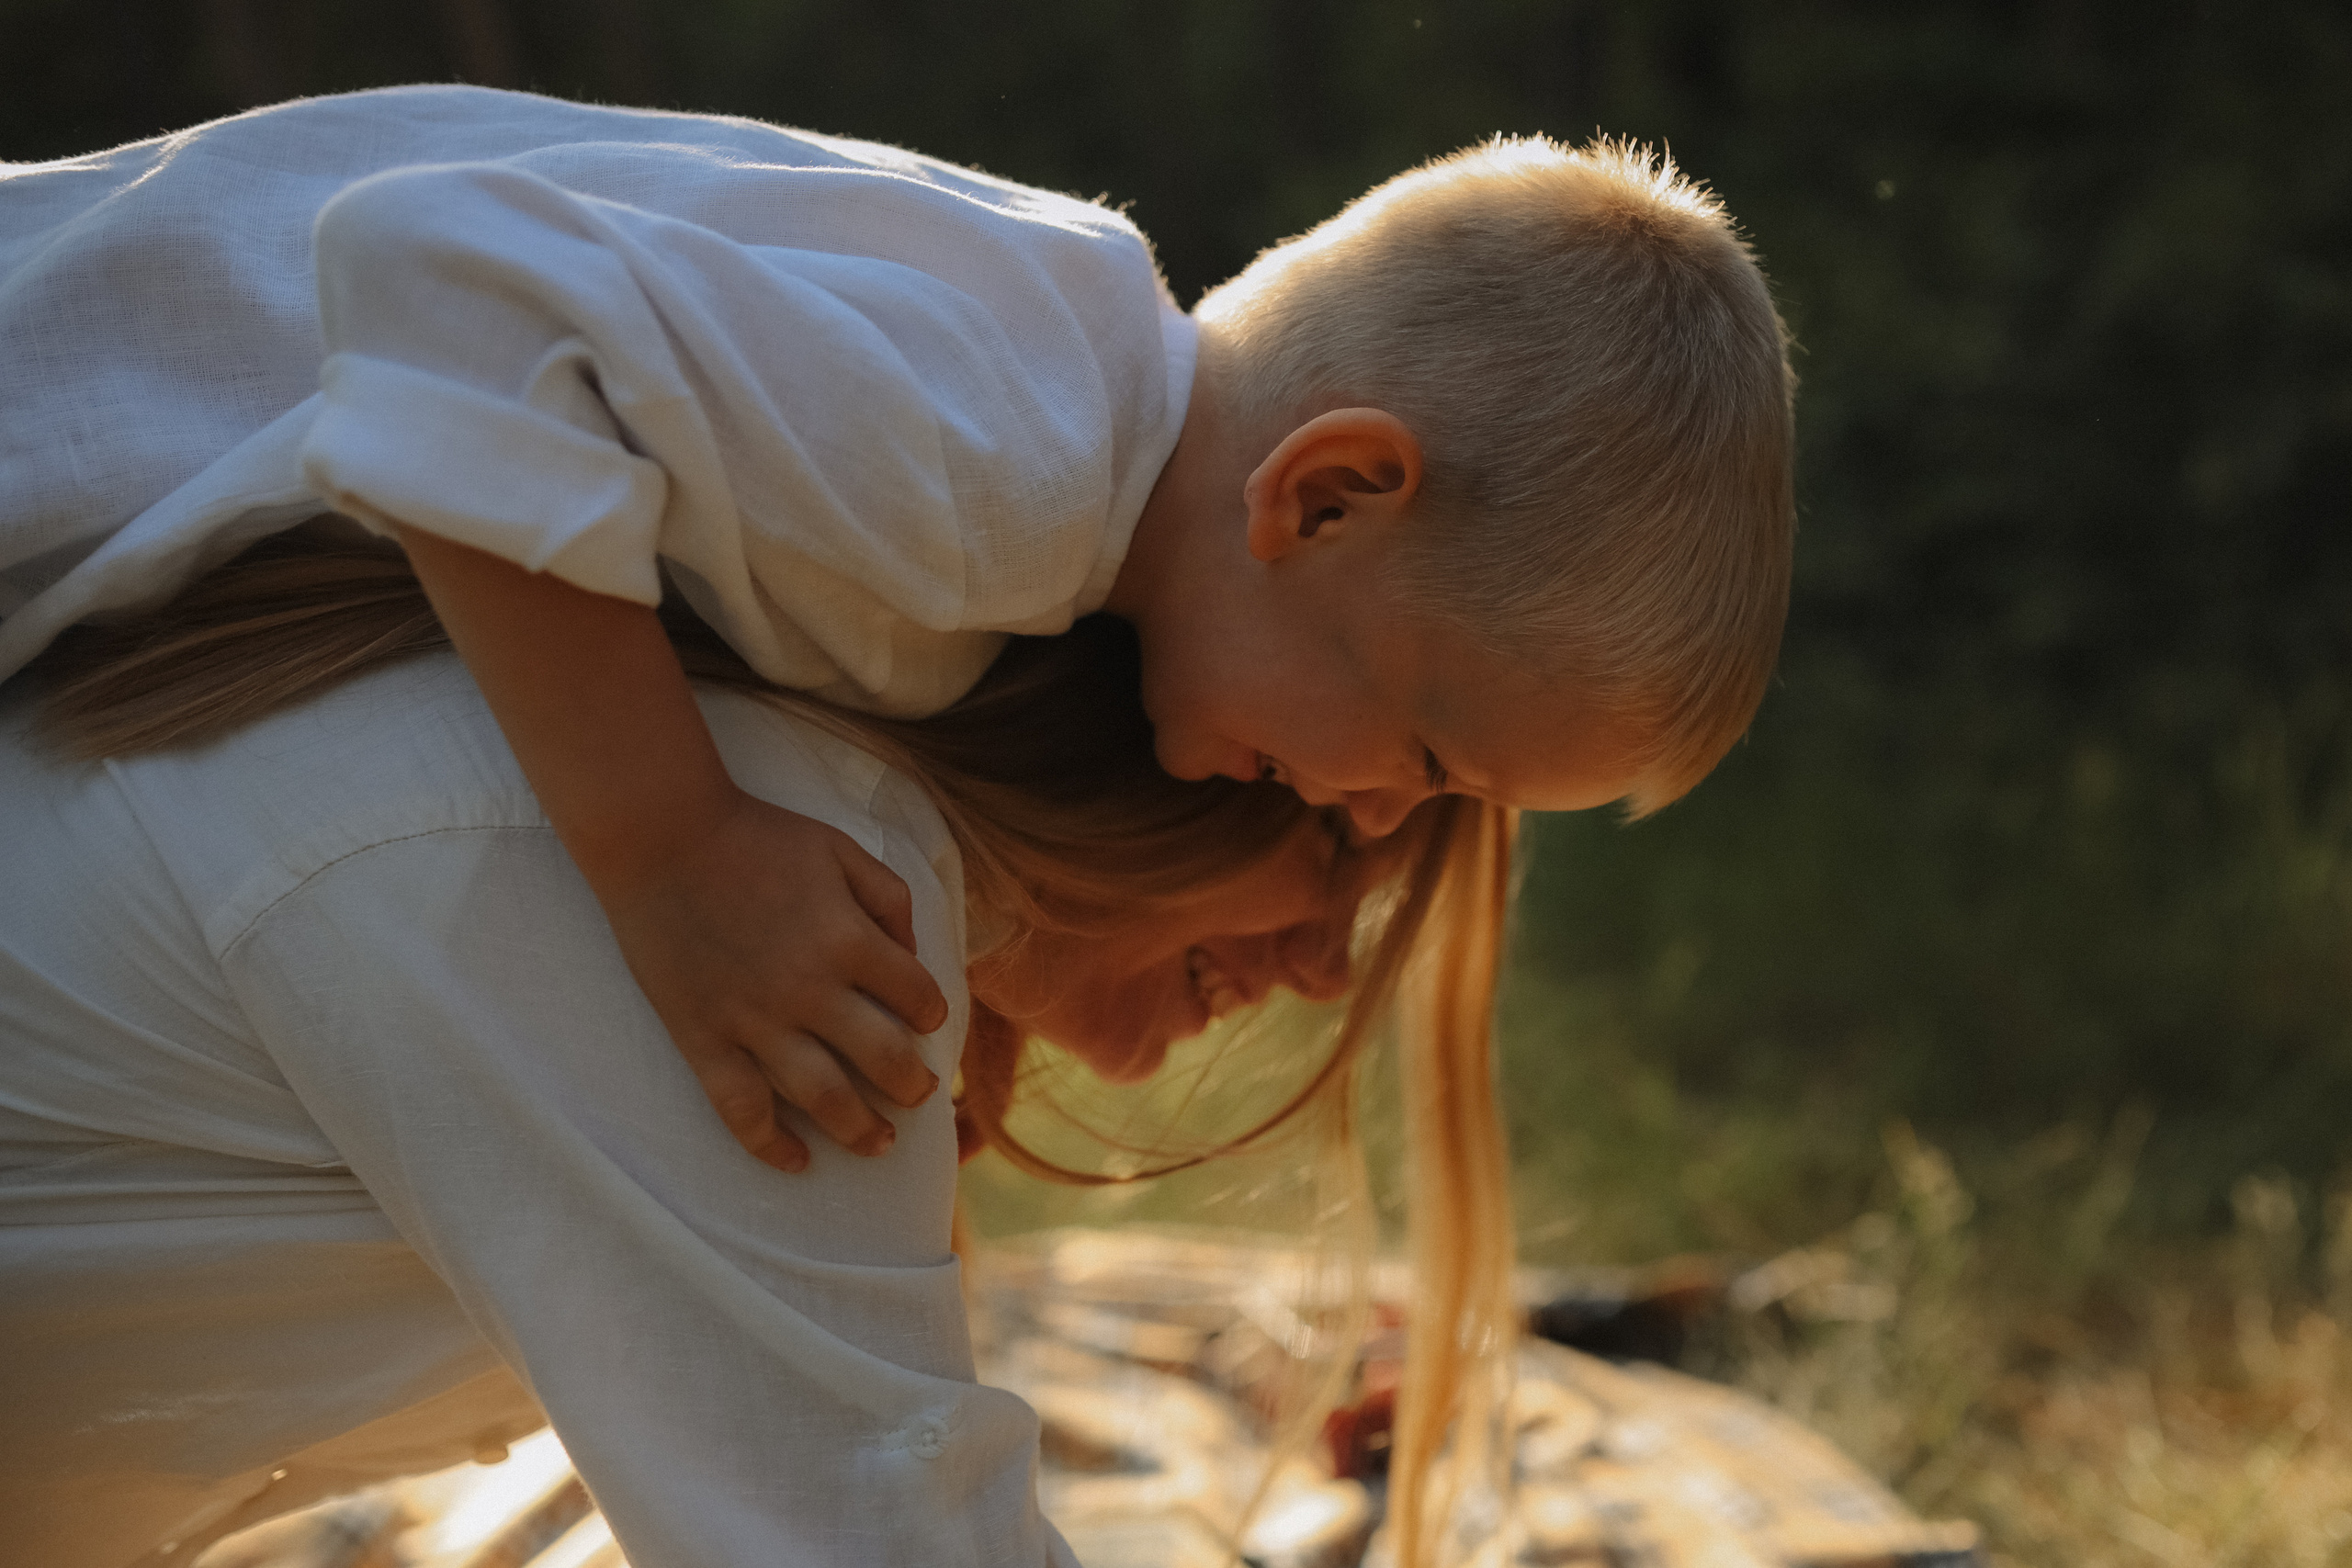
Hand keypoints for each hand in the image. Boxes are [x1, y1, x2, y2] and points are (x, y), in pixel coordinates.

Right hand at [591, 789, 951, 1171]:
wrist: (661, 836)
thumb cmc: (756, 838)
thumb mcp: (839, 849)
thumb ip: (888, 896)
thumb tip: (914, 951)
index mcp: (849, 941)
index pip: (919, 998)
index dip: (933, 1013)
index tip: (928, 1021)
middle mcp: (810, 990)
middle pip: (884, 1060)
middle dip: (913, 1085)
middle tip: (920, 1094)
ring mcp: (755, 1022)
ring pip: (823, 1098)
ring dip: (861, 1129)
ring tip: (880, 1143)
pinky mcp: (704, 1039)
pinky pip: (741, 1110)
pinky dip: (772, 1145)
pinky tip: (798, 1161)